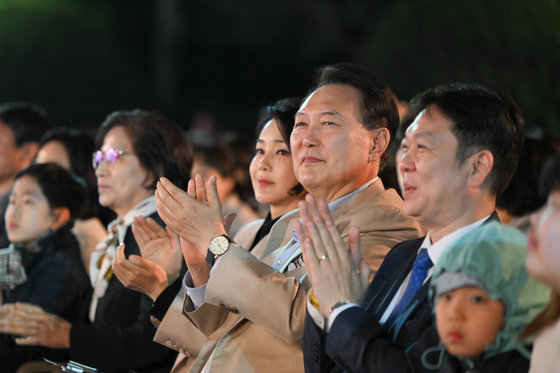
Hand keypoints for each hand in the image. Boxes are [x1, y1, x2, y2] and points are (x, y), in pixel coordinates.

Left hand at [0, 303, 70, 347]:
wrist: (70, 335)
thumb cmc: (61, 325)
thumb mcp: (52, 317)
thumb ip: (41, 314)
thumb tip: (29, 310)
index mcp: (46, 316)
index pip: (32, 311)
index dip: (22, 308)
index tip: (13, 307)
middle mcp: (43, 323)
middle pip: (26, 320)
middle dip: (14, 319)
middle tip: (4, 318)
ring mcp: (42, 332)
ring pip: (26, 330)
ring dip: (14, 329)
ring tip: (5, 328)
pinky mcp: (43, 341)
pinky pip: (32, 341)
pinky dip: (25, 341)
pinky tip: (17, 341)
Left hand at [112, 244, 168, 300]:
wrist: (158, 290)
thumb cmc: (158, 276)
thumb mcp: (153, 266)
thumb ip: (141, 260)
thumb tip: (129, 256)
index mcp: (136, 272)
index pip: (121, 260)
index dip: (119, 251)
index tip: (123, 245)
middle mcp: (129, 278)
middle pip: (116, 264)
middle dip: (116, 254)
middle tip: (120, 247)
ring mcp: (127, 282)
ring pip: (115, 269)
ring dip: (115, 260)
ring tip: (119, 253)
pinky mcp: (126, 284)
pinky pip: (117, 274)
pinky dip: (116, 266)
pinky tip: (121, 262)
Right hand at [132, 216, 182, 279]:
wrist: (168, 275)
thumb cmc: (175, 262)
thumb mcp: (176, 248)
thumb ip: (173, 236)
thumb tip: (167, 226)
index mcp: (166, 239)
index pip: (158, 230)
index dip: (153, 224)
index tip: (147, 219)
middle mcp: (158, 241)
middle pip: (150, 230)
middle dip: (144, 224)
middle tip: (138, 217)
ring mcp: (151, 246)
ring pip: (144, 234)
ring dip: (139, 227)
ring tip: (134, 220)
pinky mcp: (145, 251)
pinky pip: (140, 241)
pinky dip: (137, 234)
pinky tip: (133, 228)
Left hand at [156, 174, 225, 253]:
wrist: (211, 242)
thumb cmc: (215, 222)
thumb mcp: (215, 205)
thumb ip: (212, 190)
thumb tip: (213, 177)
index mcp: (191, 205)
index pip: (174, 192)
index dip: (167, 184)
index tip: (162, 179)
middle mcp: (181, 213)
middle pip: (166, 198)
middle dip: (161, 190)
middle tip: (159, 184)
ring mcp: (177, 221)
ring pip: (162, 208)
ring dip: (158, 199)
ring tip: (157, 192)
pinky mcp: (175, 228)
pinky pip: (164, 217)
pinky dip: (159, 209)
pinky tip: (159, 205)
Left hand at [295, 194, 369, 317]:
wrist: (347, 314)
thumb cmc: (355, 295)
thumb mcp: (362, 272)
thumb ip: (357, 251)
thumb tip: (357, 230)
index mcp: (347, 258)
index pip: (335, 232)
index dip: (327, 216)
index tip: (321, 202)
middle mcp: (336, 259)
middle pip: (324, 232)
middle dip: (315, 213)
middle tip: (307, 198)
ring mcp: (326, 266)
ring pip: (316, 240)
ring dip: (308, 222)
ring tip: (301, 208)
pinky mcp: (317, 275)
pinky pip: (310, 255)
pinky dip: (305, 241)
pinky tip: (300, 229)